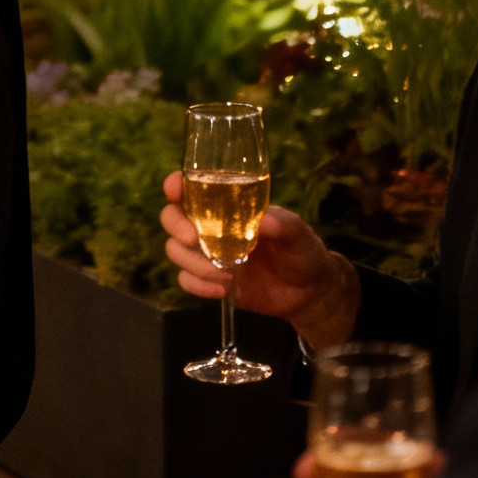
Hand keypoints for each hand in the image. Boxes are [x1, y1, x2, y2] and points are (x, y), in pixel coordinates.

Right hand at [162, 170, 360, 350]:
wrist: (307, 292)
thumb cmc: (301, 251)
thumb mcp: (298, 233)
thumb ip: (284, 225)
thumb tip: (265, 222)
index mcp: (227, 205)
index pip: (191, 188)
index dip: (176, 185)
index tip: (175, 189)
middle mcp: (210, 226)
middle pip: (171, 218)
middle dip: (176, 226)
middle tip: (193, 239)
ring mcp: (207, 254)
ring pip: (175, 251)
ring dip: (193, 263)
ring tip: (225, 275)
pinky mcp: (210, 280)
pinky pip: (186, 280)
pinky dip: (197, 285)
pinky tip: (222, 290)